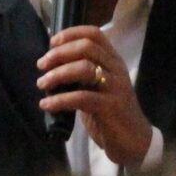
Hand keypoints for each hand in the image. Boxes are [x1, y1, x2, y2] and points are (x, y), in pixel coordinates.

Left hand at [38, 26, 152, 167]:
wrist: (134, 141)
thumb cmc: (110, 114)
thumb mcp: (96, 88)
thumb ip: (80, 75)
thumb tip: (50, 67)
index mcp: (113, 60)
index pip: (94, 34)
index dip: (71, 34)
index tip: (51, 43)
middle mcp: (116, 69)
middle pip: (87, 47)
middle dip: (60, 53)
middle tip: (42, 65)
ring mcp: (115, 87)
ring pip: (84, 68)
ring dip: (58, 74)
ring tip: (42, 84)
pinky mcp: (111, 107)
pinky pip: (82, 97)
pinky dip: (60, 100)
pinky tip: (46, 105)